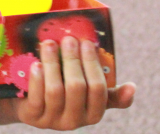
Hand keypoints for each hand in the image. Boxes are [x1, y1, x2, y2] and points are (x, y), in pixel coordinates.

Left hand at [13, 37, 135, 129]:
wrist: (27, 105)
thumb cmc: (62, 91)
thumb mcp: (84, 93)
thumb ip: (105, 89)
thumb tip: (132, 88)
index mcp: (93, 113)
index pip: (98, 89)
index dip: (92, 64)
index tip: (87, 42)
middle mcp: (75, 121)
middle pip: (77, 87)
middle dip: (73, 60)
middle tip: (68, 39)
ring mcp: (53, 120)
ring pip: (56, 91)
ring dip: (53, 64)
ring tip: (48, 43)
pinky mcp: (33, 117)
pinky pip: (37, 98)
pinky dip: (37, 79)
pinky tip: (36, 64)